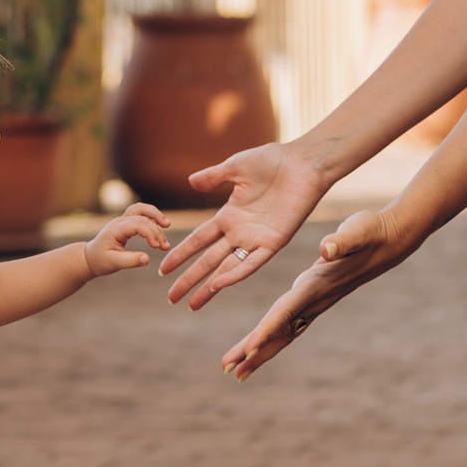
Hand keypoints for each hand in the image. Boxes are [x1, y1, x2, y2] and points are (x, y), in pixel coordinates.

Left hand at [85, 204, 169, 275]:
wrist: (90, 258)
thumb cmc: (100, 261)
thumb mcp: (113, 264)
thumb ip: (130, 261)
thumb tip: (147, 259)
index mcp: (116, 229)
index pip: (138, 224)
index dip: (150, 233)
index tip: (157, 247)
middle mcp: (120, 221)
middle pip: (143, 218)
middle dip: (156, 231)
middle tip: (165, 247)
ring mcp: (123, 220)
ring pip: (141, 209)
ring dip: (155, 215)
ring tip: (167, 224)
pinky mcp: (127, 223)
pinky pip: (141, 213)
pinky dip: (152, 217)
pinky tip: (160, 226)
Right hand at [159, 142, 329, 309]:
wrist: (303, 162)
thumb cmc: (273, 161)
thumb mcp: (236, 168)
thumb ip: (213, 177)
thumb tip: (191, 182)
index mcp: (229, 216)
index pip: (199, 240)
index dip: (181, 255)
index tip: (163, 269)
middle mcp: (240, 232)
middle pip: (208, 260)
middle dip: (189, 279)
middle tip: (171, 298)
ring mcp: (256, 239)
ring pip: (227, 268)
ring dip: (209, 287)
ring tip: (192, 304)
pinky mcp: (274, 242)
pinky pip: (252, 262)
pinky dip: (235, 274)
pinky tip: (218, 285)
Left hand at [222, 207, 417, 379]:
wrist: (390, 240)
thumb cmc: (372, 231)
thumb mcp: (357, 230)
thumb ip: (342, 240)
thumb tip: (326, 249)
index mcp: (318, 284)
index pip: (288, 311)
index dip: (267, 330)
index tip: (248, 349)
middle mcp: (315, 299)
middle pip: (281, 332)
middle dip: (255, 352)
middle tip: (228, 371)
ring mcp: (316, 302)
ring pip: (284, 333)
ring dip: (259, 352)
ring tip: (234, 370)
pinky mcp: (314, 299)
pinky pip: (289, 323)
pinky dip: (270, 337)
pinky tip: (256, 347)